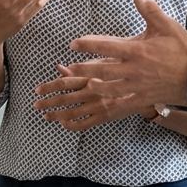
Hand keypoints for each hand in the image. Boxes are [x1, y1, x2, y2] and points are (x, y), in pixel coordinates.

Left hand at [32, 64, 147, 130]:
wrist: (150, 86)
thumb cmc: (127, 69)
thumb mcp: (107, 61)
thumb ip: (81, 65)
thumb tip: (60, 66)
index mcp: (93, 76)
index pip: (66, 81)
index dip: (50, 86)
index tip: (37, 89)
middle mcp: (94, 91)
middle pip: (65, 98)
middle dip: (48, 102)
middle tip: (36, 105)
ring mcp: (99, 106)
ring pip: (73, 112)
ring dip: (57, 114)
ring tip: (46, 116)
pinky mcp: (106, 116)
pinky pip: (86, 123)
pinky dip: (74, 125)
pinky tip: (64, 124)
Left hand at [63, 0, 186, 106]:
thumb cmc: (183, 49)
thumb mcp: (167, 25)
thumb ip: (149, 8)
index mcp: (137, 50)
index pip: (106, 45)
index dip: (87, 44)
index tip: (73, 43)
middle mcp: (134, 69)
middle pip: (102, 69)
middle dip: (84, 68)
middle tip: (69, 67)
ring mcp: (138, 86)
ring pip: (110, 88)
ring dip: (94, 86)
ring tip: (83, 84)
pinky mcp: (144, 98)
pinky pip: (124, 102)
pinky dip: (112, 103)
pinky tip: (103, 102)